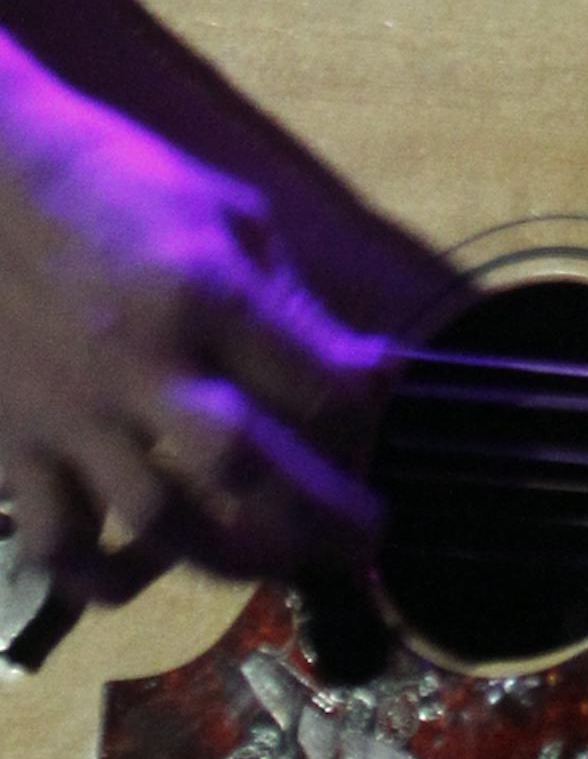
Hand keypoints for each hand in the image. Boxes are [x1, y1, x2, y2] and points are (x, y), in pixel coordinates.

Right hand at [0, 41, 388, 596]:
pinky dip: (96, 576)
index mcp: (204, 293)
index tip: (380, 407)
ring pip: (158, 522)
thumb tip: (357, 370)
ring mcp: (70, 414)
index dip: (362, 406)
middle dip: (322, 516)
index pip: (312, 380)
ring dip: (232, 559)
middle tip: (365, 537)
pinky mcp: (11, 444)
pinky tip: (135, 579)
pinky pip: (54, 540)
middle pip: (246, 469)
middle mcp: (142, 365)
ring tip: (279, 562)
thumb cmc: (115, 180)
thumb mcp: (224, 209)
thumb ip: (287, 298)